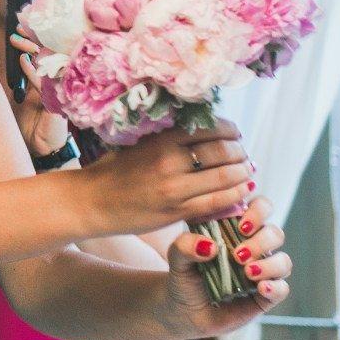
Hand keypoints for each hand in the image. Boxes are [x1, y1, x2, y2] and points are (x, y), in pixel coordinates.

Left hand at [9, 31, 70, 156]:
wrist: (39, 147)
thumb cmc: (30, 121)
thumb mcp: (24, 94)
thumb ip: (24, 75)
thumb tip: (16, 55)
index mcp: (51, 76)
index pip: (45, 50)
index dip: (34, 37)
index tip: (20, 25)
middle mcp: (58, 80)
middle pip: (49, 52)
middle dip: (32, 39)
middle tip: (16, 30)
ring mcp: (60, 90)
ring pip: (48, 64)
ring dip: (31, 50)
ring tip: (16, 41)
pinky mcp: (58, 102)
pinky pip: (44, 83)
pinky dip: (32, 72)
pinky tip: (23, 62)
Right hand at [86, 119, 254, 234]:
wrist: (92, 202)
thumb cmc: (114, 171)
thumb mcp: (140, 144)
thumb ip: (169, 138)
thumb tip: (204, 130)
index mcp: (161, 139)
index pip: (210, 127)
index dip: (231, 130)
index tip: (235, 135)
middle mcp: (170, 160)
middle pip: (223, 150)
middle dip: (240, 152)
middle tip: (244, 155)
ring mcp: (175, 188)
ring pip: (225, 177)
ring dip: (243, 173)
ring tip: (247, 172)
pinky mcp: (177, 211)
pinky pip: (217, 202)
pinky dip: (236, 195)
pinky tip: (243, 192)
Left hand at [160, 195, 291, 338]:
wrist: (183, 310)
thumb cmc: (183, 276)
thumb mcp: (176, 259)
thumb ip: (184, 246)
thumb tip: (211, 246)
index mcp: (236, 229)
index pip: (260, 207)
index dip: (258, 211)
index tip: (241, 225)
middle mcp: (254, 247)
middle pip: (274, 234)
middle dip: (261, 241)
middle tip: (238, 255)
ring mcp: (262, 272)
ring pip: (283, 260)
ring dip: (269, 264)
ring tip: (247, 272)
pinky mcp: (266, 296)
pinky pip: (283, 288)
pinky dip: (276, 287)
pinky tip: (261, 288)